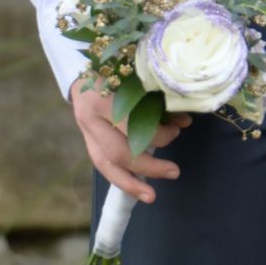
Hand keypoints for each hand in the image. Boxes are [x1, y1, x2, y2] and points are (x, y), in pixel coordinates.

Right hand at [71, 80, 190, 200]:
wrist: (81, 68)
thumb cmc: (116, 68)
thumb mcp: (136, 75)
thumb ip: (157, 97)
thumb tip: (184, 120)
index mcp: (103, 95)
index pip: (133, 124)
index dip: (159, 133)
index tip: (180, 128)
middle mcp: (90, 116)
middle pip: (118, 151)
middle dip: (148, 166)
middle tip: (174, 172)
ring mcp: (85, 130)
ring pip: (105, 164)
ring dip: (130, 183)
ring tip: (150, 196)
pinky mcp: (86, 140)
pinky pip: (102, 164)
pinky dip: (120, 177)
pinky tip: (136, 188)